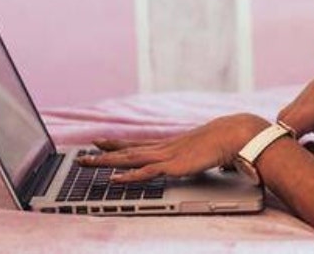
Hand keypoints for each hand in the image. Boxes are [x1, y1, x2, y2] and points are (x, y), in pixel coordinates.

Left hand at [78, 113, 268, 182]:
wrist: (232, 135)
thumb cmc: (222, 143)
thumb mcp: (203, 151)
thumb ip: (198, 155)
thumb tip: (205, 158)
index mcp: (168, 146)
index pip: (137, 144)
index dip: (118, 144)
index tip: (100, 142)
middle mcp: (162, 149)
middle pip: (127, 151)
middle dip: (103, 154)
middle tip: (82, 157)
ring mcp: (165, 156)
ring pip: (129, 160)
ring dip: (107, 163)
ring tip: (87, 164)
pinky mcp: (171, 166)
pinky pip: (144, 173)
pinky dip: (128, 176)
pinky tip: (115, 179)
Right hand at [277, 67, 313, 166]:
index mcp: (293, 120)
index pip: (282, 151)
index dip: (289, 165)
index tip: (300, 174)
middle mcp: (282, 119)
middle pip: (282, 149)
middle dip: (296, 160)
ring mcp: (281, 118)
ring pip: (286, 144)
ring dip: (300, 151)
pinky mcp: (285, 118)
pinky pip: (288, 138)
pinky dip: (301, 144)